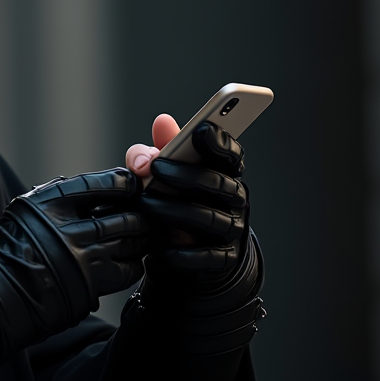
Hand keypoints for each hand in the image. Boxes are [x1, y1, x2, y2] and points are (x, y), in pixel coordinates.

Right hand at [0, 168, 148, 380]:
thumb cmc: (11, 246)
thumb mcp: (32, 207)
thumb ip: (68, 197)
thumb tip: (114, 187)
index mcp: (52, 201)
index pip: (108, 184)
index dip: (126, 185)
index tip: (131, 187)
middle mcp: (69, 228)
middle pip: (127, 215)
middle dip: (141, 214)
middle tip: (146, 213)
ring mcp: (81, 259)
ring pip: (132, 242)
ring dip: (141, 238)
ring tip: (139, 235)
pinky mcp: (89, 286)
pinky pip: (128, 270)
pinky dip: (134, 262)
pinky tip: (128, 259)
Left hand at [123, 117, 263, 354]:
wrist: (192, 253)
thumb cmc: (176, 199)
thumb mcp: (165, 173)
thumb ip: (160, 147)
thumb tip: (162, 121)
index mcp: (225, 173)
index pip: (231, 154)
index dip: (220, 141)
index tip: (201, 129)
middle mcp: (234, 199)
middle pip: (218, 184)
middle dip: (185, 175)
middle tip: (154, 168)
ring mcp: (231, 229)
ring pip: (209, 218)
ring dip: (174, 210)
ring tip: (144, 203)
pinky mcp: (223, 259)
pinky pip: (205, 255)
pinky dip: (180, 251)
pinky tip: (158, 246)